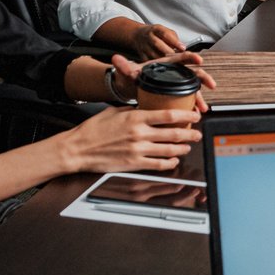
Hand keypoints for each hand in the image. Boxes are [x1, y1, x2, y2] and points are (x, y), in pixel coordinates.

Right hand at [56, 106, 201, 173]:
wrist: (78, 149)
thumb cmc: (92, 130)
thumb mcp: (114, 112)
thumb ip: (132, 110)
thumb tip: (146, 109)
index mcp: (135, 118)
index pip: (168, 115)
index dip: (186, 116)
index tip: (194, 116)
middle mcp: (139, 134)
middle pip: (173, 134)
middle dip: (190, 134)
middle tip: (197, 133)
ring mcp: (137, 150)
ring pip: (169, 150)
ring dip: (183, 148)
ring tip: (188, 146)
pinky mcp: (134, 164)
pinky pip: (158, 165)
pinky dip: (169, 163)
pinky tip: (174, 160)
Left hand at [110, 51, 216, 111]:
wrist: (130, 87)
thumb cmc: (132, 76)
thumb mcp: (129, 71)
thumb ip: (124, 66)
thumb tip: (116, 59)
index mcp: (165, 63)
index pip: (180, 57)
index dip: (190, 57)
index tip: (198, 60)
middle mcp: (174, 72)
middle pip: (193, 73)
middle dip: (204, 78)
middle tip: (211, 84)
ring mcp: (177, 84)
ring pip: (193, 88)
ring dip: (200, 97)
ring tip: (202, 108)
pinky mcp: (176, 96)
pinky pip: (188, 99)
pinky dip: (193, 106)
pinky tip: (195, 114)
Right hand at [127, 23, 184, 60]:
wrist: (138, 35)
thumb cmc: (155, 34)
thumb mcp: (165, 30)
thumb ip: (174, 38)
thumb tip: (181, 48)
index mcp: (156, 29)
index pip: (165, 34)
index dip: (174, 41)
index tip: (183, 48)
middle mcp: (149, 37)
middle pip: (157, 44)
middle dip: (169, 51)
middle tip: (178, 57)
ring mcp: (144, 46)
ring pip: (153, 54)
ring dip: (164, 59)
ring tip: (173, 62)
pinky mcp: (141, 55)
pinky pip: (149, 61)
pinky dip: (157, 64)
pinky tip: (164, 65)